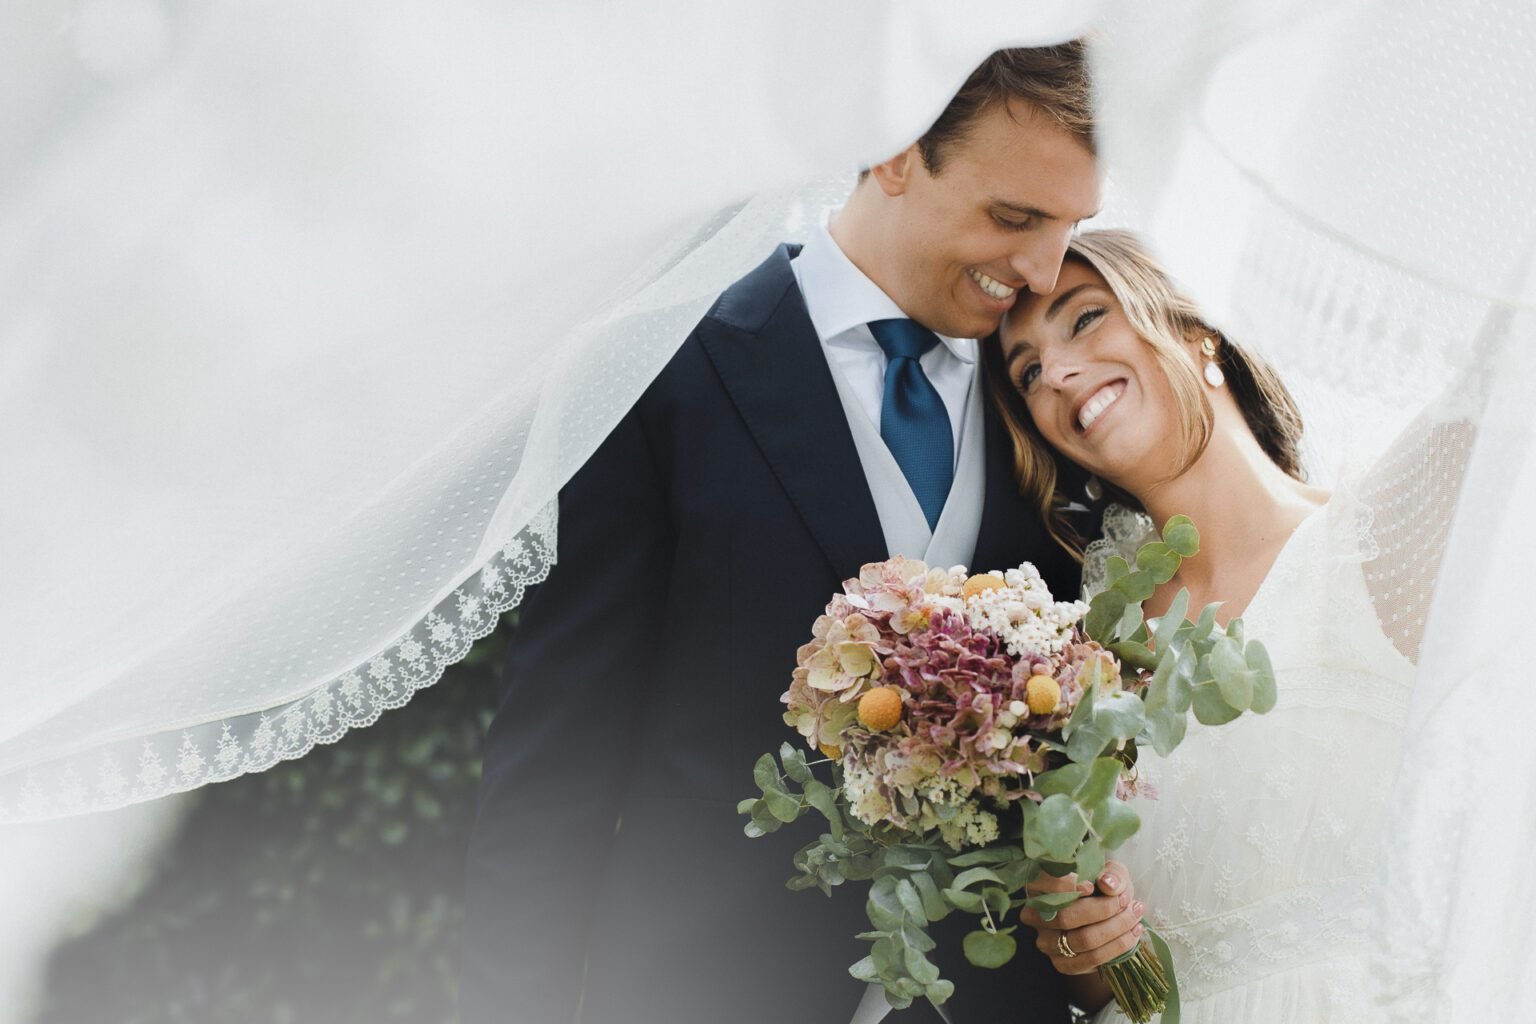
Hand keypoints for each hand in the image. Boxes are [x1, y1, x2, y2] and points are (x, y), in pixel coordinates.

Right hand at [1018, 860, 1145, 975]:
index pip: (1044, 885)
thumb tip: (1109, 884)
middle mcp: (1034, 915)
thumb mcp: (1108, 872)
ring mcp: (1046, 941)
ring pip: (1082, 939)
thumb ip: (1111, 874)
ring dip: (1115, 928)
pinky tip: (1133, 934)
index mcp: (1038, 886)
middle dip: (1104, 909)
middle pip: (1066, 917)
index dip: (1068, 886)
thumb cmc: (1102, 886)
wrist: (1103, 916)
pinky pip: (1091, 959)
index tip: (1093, 885)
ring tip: (1135, 915)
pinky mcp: (1061, 963)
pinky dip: (1117, 946)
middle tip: (1126, 900)